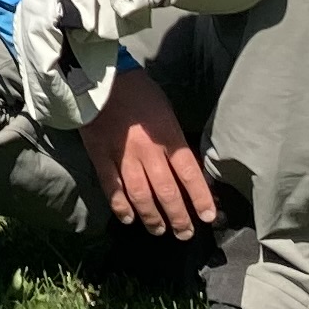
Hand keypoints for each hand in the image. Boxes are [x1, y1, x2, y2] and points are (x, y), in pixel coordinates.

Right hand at [82, 61, 218, 239]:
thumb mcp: (166, 111)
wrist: (101, 76)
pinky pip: (111, 187)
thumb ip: (174, 141)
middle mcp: (147, 150)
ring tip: (159, 231)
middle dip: (178, 217)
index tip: (208, 216)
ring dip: (152, 217)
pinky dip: (120, 207)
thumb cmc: (140, 91)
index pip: (189, 173)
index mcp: (167, 135)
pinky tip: (128, 219)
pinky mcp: (99, 155)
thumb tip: (189, 170)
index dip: (200, 198)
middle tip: (185, 233)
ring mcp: (122, 154)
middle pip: (166, 191)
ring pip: (140, 195)